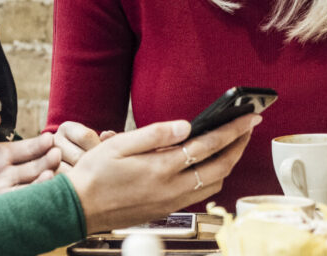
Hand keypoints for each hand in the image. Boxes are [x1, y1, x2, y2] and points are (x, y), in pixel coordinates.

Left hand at [0, 112, 61, 207]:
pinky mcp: (3, 206)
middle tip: (56, 153)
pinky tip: (42, 188)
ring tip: (51, 171)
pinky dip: (35, 194)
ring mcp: (7, 190)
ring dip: (45, 177)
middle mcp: (8, 172)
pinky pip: (24, 199)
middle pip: (36, 165)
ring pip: (34, 183)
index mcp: (0, 155)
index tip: (50, 139)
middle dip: (48, 159)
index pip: (27, 148)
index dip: (40, 144)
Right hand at [64, 113, 259, 232]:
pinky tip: (208, 165)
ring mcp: (171, 202)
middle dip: (240, 145)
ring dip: (229, 163)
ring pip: (214, 183)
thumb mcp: (119, 144)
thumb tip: (185, 125)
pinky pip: (200, 194)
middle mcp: (172, 189)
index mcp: (162, 168)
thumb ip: (155, 134)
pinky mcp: (166, 210)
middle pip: (221, 167)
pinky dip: (213, 177)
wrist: (78, 209)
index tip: (248, 117)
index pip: (209, 145)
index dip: (233, 129)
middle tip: (248, 127)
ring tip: (232, 144)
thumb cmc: (94, 175)